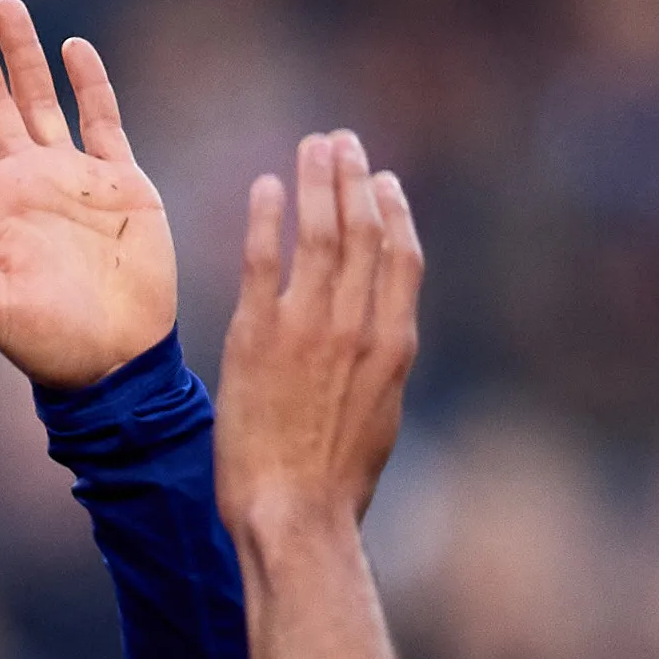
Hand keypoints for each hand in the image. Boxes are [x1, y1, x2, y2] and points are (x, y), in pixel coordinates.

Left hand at [0, 0, 175, 388]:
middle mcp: (25, 178)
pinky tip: (74, 48)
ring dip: (22, 51)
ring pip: (40, 97)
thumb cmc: (47, 344)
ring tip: (2, 3)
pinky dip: (89, 83)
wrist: (117, 361)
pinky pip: (103, 119)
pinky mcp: (120, 183)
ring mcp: (72, 176)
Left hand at [213, 130, 425, 548]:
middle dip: (354, 178)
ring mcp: (308, 327)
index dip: (394, 211)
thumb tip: (381, 355)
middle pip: (362, 231)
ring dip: (317, 181)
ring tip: (311, 147)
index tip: (384, 181)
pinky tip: (266, 186)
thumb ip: (380, 375)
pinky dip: (267, 217)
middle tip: (342, 142)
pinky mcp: (257, 336)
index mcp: (394, 346)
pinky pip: (262, 260)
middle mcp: (358, 326)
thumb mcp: (379, 425)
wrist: (294, 515)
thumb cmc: (335, 488)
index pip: (402, 257)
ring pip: (319, 233)